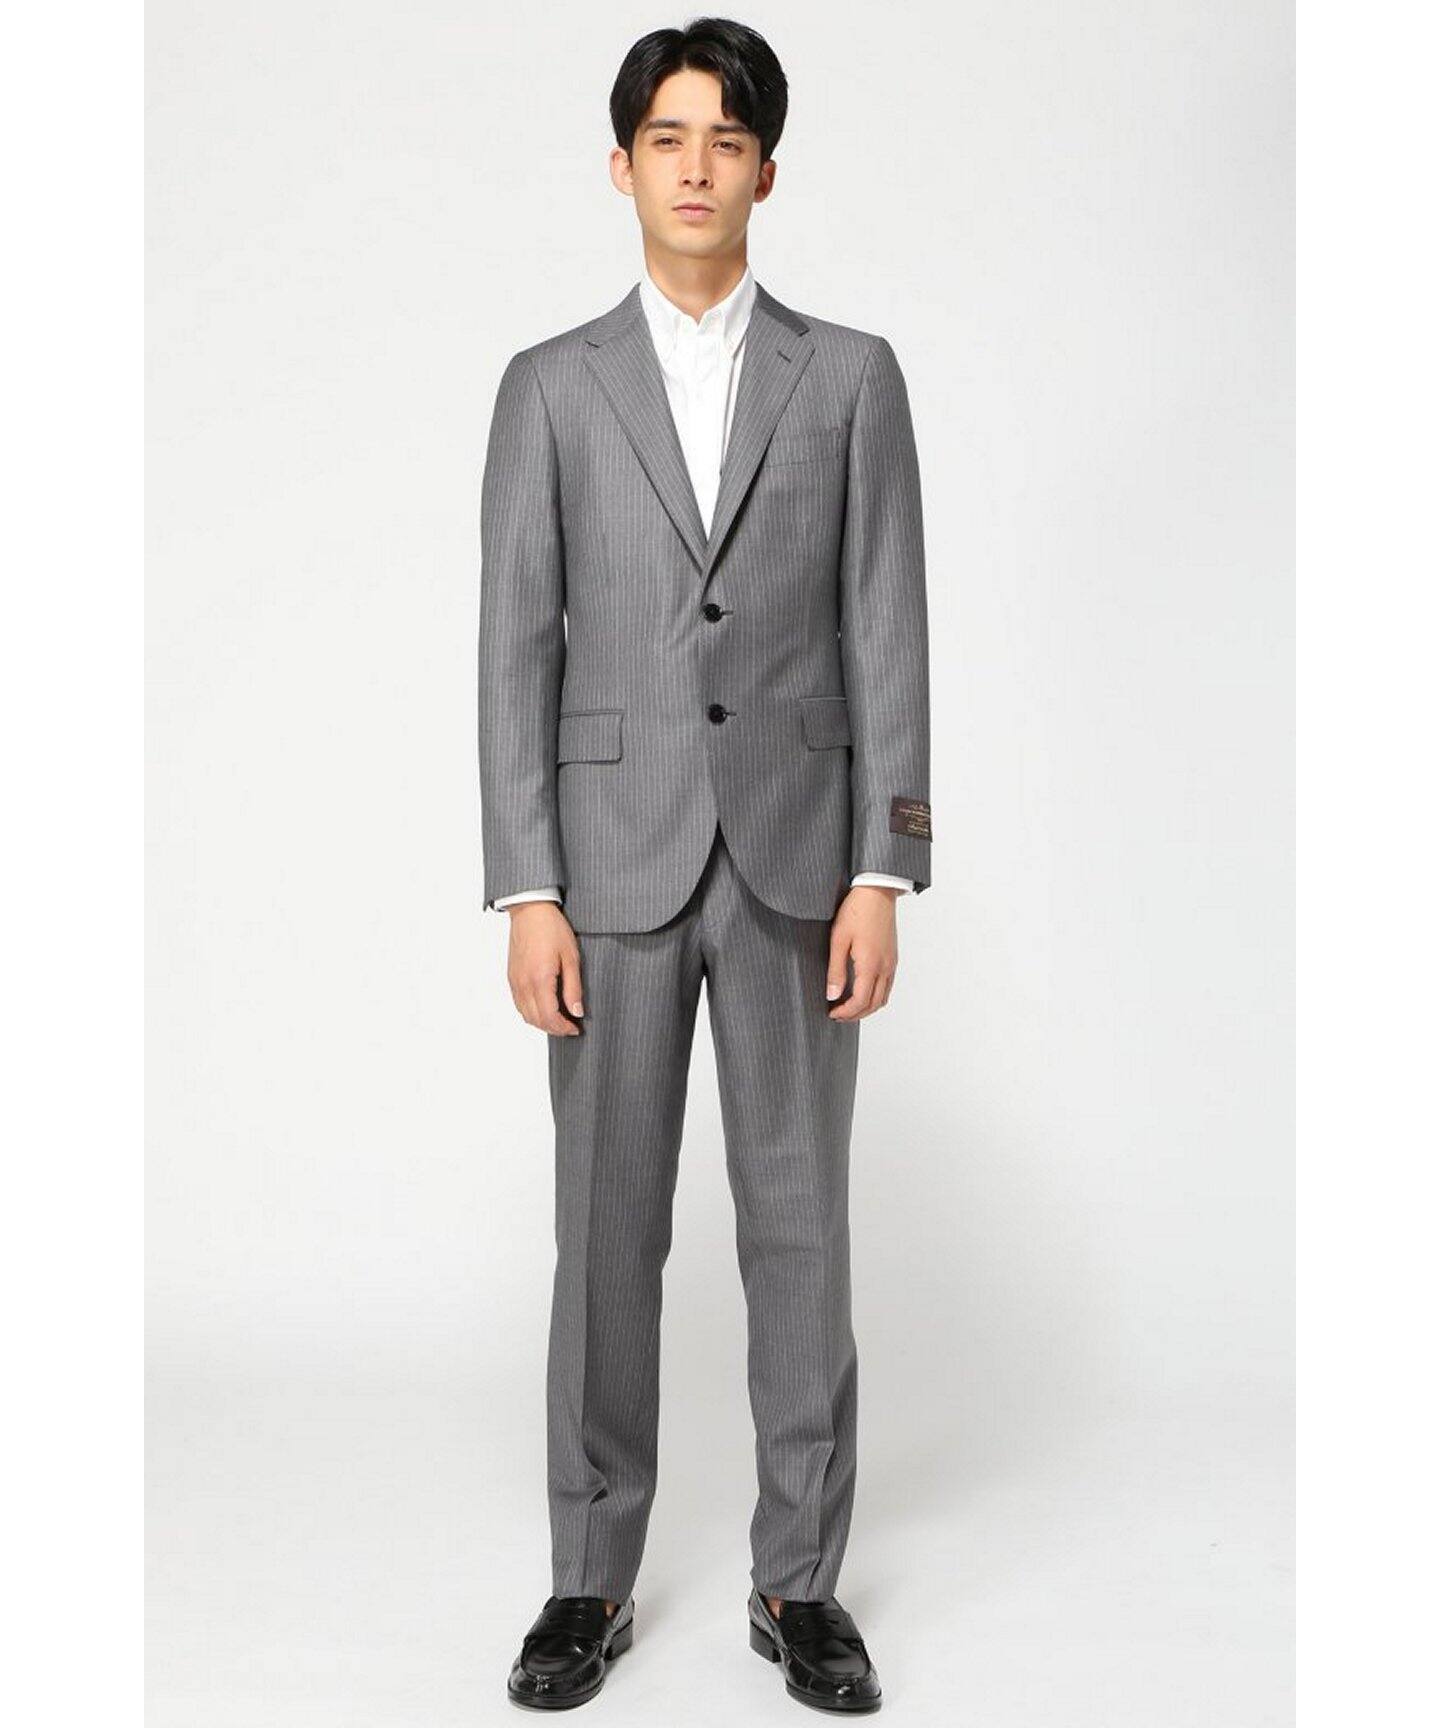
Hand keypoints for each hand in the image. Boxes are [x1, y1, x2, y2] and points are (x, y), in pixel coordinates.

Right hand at [506, 901, 583, 1035]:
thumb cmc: (552, 928)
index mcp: (540, 980)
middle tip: (570, 1027)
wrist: (530, 911)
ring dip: (541, 1023)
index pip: (549, 1017)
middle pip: (536, 1020)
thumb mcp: (571, 958)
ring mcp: (515, 981)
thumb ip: (573, 988)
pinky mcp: (511, 977)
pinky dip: (531, 1012)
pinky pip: (519, 1004)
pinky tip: (544, 1008)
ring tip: (559, 1020)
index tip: (575, 1028)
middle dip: (554, 1029)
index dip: (563, 1028)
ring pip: (525, 1015)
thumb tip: (577, 1012)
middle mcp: (523, 984)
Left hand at [826, 884, 900, 1019]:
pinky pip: (888, 986)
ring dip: (867, 1007)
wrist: (877, 892)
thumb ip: (836, 970)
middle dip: (856, 1014)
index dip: (846, 1012)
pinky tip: (862, 991)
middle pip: (874, 1004)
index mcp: (871, 965)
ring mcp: (891, 963)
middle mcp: (885, 967)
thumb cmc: (856, 911)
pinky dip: (876, 996)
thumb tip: (832, 995)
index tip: (832, 1013)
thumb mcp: (838, 940)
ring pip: (883, 997)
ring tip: (848, 1006)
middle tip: (838, 1014)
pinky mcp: (893, 957)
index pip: (861, 1001)